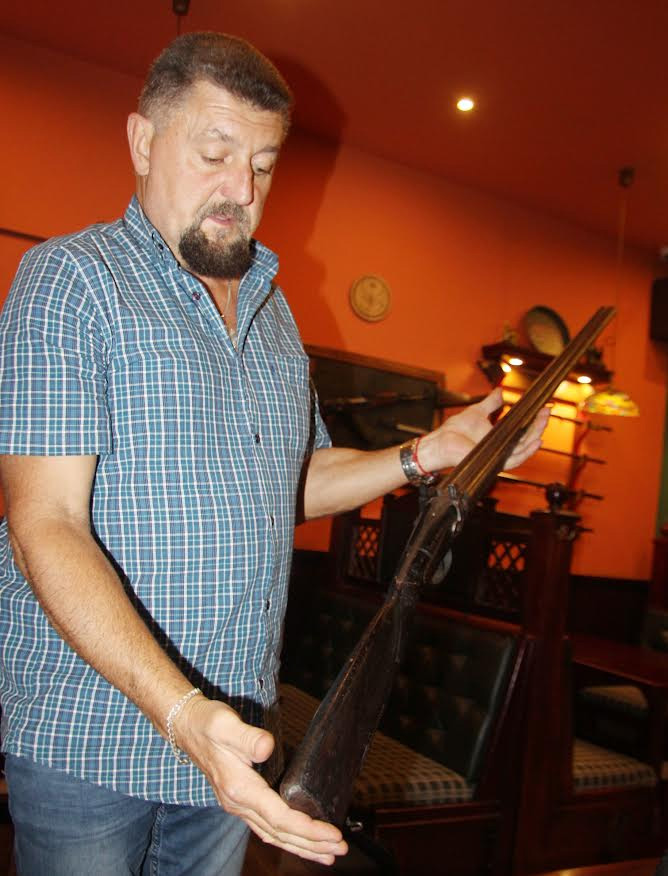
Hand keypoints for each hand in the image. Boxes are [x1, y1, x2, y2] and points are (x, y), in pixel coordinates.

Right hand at [177, 696, 347, 865]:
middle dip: (311, 844)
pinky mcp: (241, 802)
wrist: (187, 727)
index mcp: (239, 789)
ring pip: (273, 835)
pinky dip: (286, 837)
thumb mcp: (226, 725)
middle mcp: (238, 804)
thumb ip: (247, 737)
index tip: (331, 833)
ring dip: (300, 846)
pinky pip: (266, 828)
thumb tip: (266, 748)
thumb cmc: (208, 724)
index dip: (307, 828)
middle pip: (279, 833)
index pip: (279, 817)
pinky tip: (298, 840)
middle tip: (339, 848)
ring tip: (326, 854)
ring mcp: (238, 806)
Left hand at [417, 388, 548, 472]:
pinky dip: (527, 452)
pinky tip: (536, 441)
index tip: (543, 408)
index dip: (534, 420)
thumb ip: (491, 403)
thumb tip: (500, 391)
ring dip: (536, 435)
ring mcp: (498, 456)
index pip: (522, 430)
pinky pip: (515, 460)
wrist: (442, 441)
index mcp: (500, 438)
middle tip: (547, 412)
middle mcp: (502, 448)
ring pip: (524, 448)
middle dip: (539, 426)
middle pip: (526, 439)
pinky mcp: (494, 462)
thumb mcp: (478, 411)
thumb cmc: (456, 430)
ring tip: (544, 422)